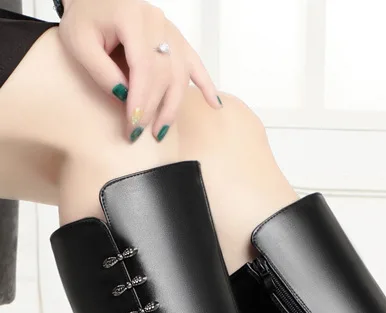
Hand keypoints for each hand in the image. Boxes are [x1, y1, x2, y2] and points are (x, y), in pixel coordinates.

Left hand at [57, 0, 220, 141]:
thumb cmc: (85, 18)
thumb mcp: (79, 42)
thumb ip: (101, 70)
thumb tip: (126, 97)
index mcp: (132, 18)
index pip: (143, 67)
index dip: (141, 99)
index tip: (133, 125)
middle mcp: (157, 23)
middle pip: (164, 74)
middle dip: (153, 107)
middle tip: (141, 132)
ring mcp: (171, 31)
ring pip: (180, 75)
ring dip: (173, 105)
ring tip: (162, 129)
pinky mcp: (177, 39)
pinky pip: (196, 64)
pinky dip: (207, 85)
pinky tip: (215, 104)